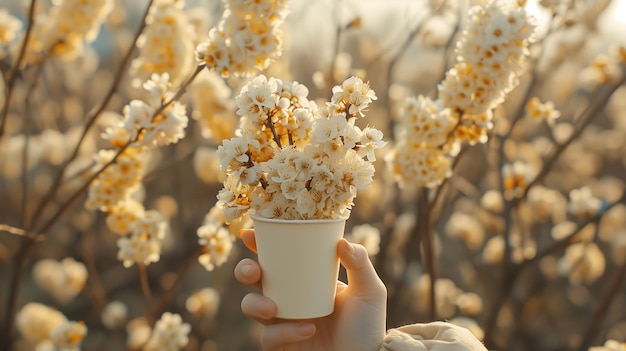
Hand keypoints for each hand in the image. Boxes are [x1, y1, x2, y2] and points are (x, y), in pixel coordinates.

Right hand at [235, 229, 386, 350]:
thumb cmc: (367, 327)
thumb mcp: (369, 291)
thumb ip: (360, 264)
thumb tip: (342, 242)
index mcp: (305, 279)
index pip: (279, 257)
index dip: (260, 244)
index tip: (250, 234)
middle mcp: (289, 298)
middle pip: (254, 278)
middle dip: (245, 270)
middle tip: (254, 272)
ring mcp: (282, 322)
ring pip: (250, 307)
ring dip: (255, 304)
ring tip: (273, 309)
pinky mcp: (281, 345)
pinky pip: (268, 337)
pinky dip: (284, 332)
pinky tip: (308, 330)